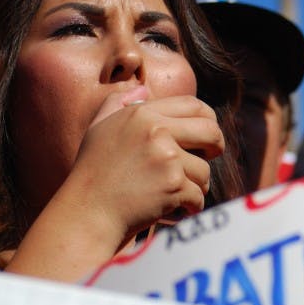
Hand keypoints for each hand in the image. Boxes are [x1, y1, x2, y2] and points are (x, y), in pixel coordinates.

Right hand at [6, 91, 224, 281]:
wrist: (86, 214)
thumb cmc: (92, 173)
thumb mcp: (98, 129)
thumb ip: (117, 104)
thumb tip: (142, 90)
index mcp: (141, 114)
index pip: (193, 105)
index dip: (208, 118)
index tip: (207, 134)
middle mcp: (156, 131)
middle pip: (211, 131)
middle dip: (217, 146)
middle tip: (211, 157)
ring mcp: (166, 158)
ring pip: (205, 170)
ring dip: (197, 185)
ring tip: (178, 193)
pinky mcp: (173, 185)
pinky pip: (198, 196)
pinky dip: (190, 207)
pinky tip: (175, 210)